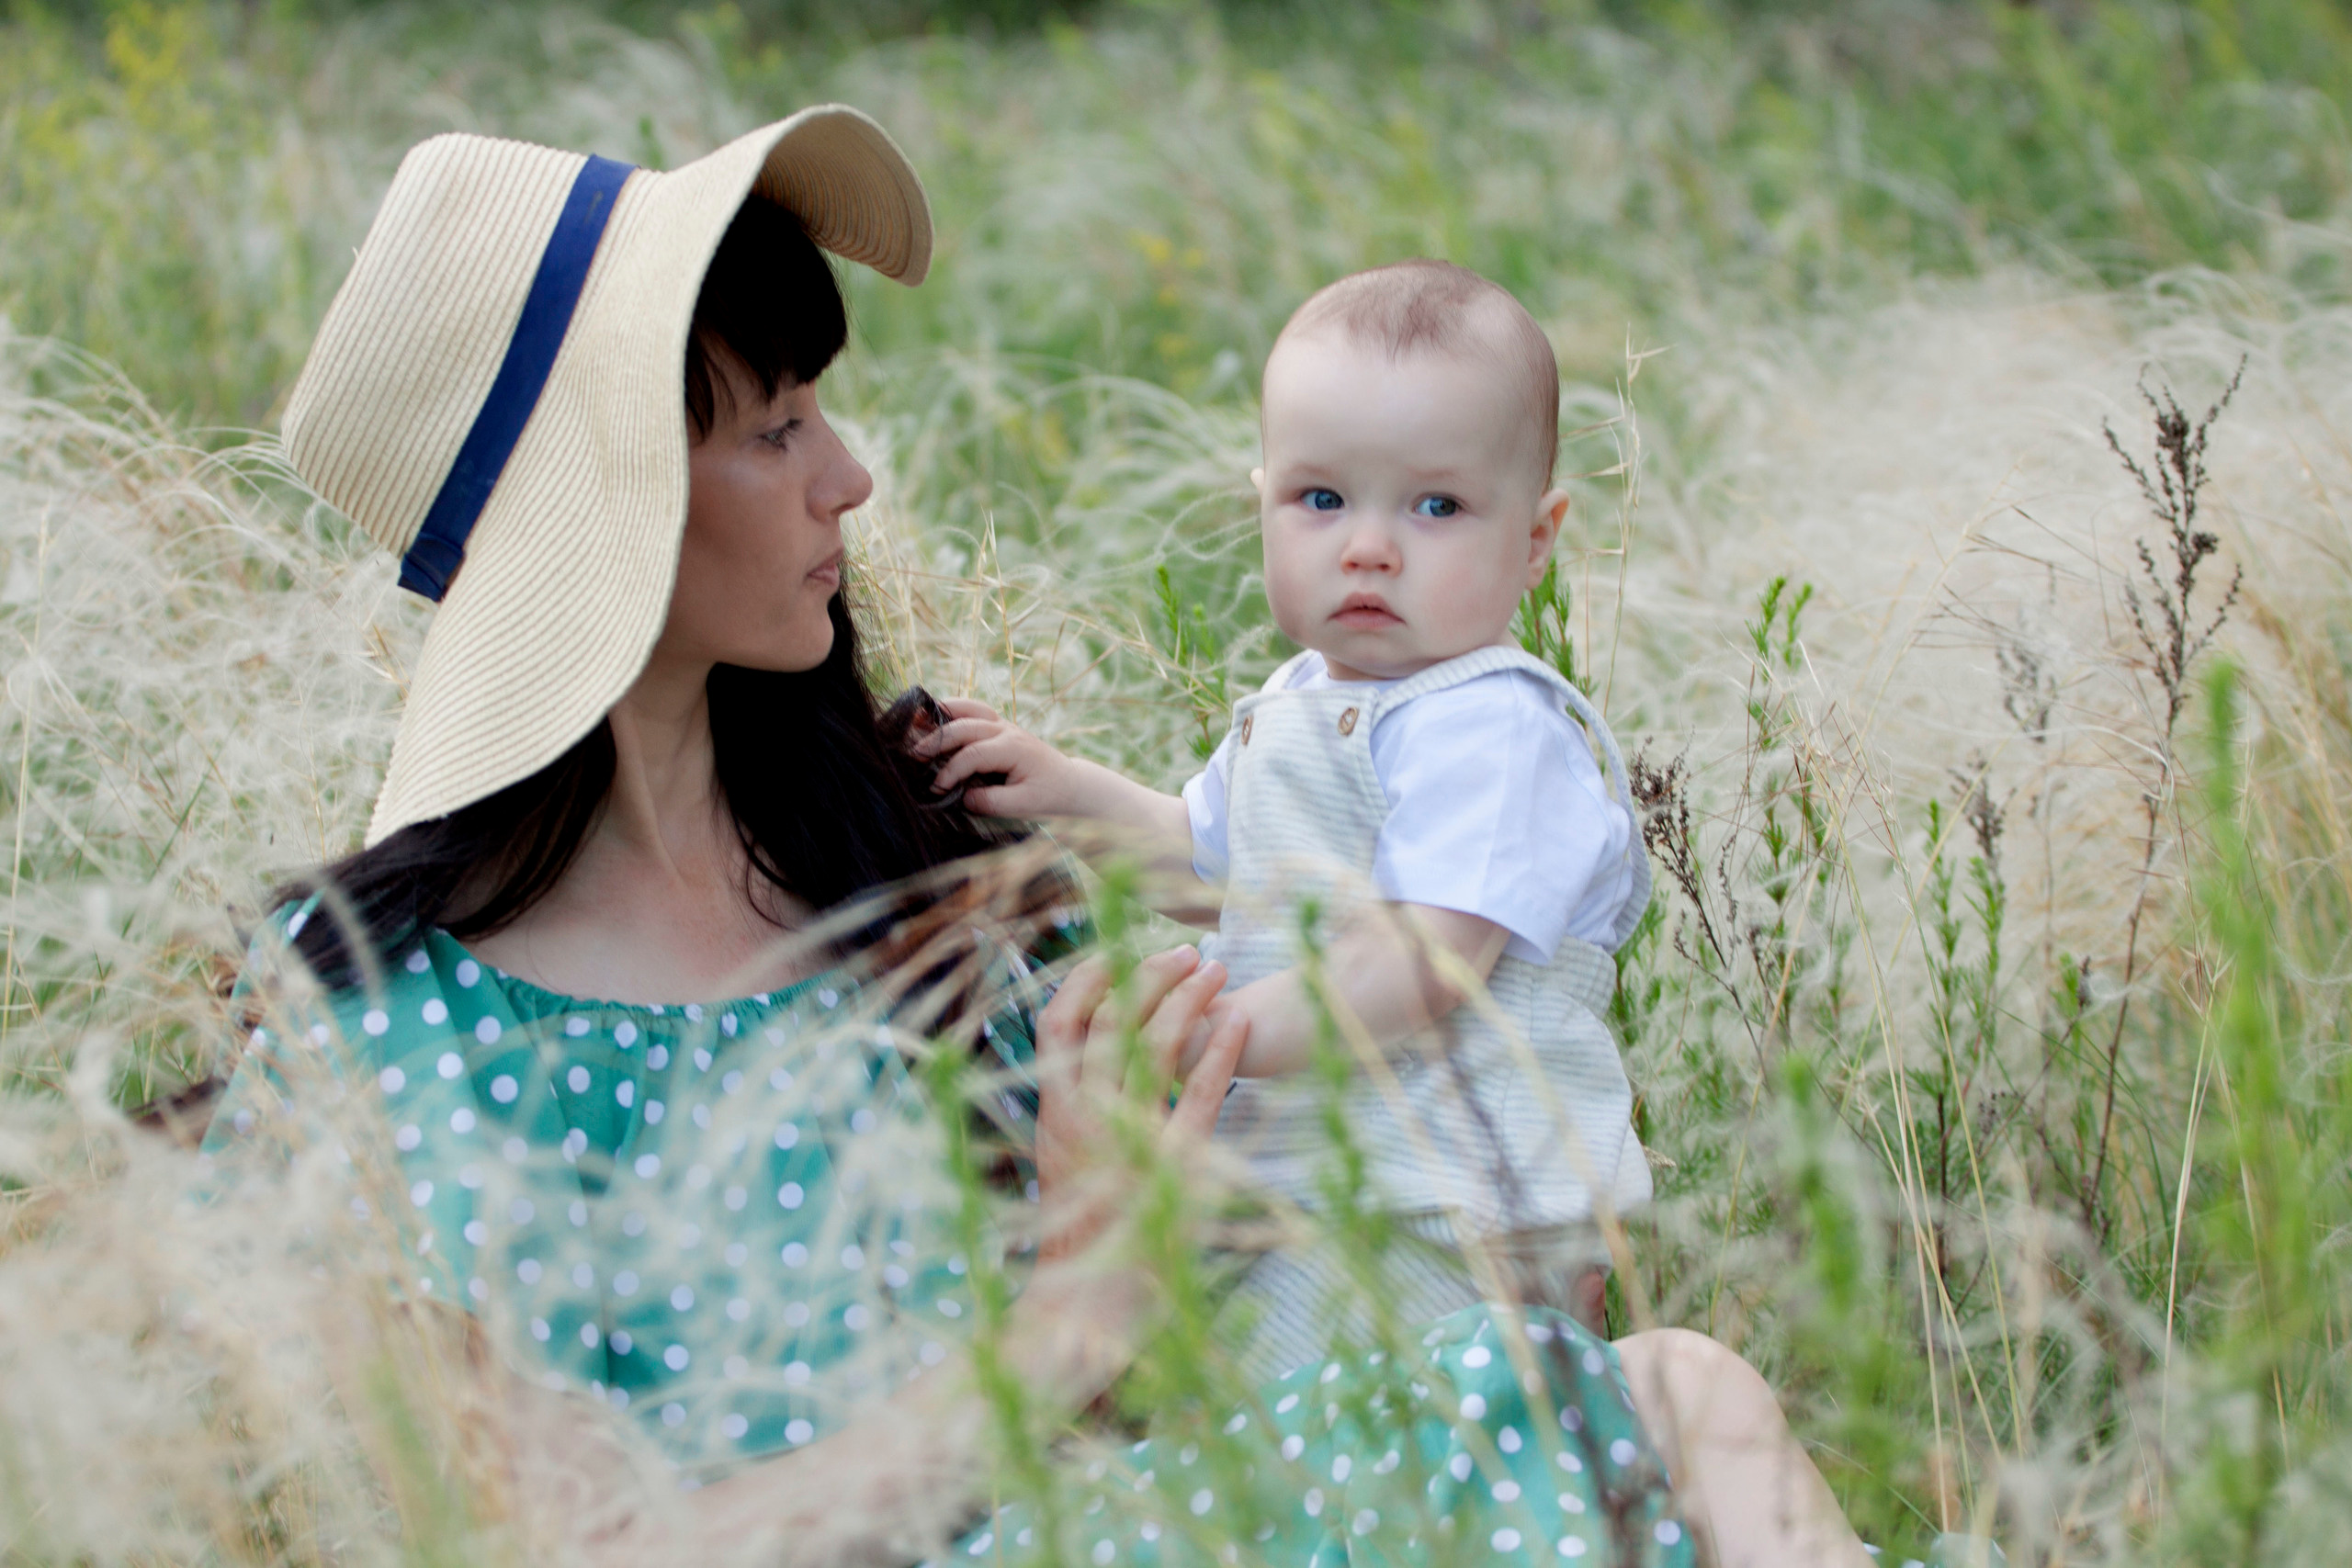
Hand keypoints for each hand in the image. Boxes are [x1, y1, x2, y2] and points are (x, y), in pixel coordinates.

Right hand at [920, 697, 1094, 818]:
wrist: (1070, 784)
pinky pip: (973, 711)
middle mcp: (1007, 731)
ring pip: (970, 708)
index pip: (974, 754)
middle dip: (938, 739)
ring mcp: (1003, 725)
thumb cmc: (1048, 795)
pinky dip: (952, 710)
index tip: (937, 789)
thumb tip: (962, 797)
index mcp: (1013, 748)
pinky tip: (933, 716)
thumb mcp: (1023, 805)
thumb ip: (992, 801)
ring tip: (917, 720)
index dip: (952, 771)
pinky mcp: (999, 728)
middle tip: (915, 755)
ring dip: (943, 712)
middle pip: (966, 726)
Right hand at [1031, 945, 1247, 1261]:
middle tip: (1186, 953)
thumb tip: (1094, 1070)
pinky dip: (1220, 1051)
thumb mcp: (1062, 1168)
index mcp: (1052, 1115)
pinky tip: (1239, 1024)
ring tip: (1217, 971)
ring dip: (1187, 999)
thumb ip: (1077, 1117)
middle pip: (1111, 1020)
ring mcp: (1126, 1140)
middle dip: (1148, 975)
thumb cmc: (1082, 1242)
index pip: (1058, 1023)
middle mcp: (1082, 1118)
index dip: (1086, 979)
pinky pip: (1199, 1093)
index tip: (1116, 952)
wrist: (1085, 1313)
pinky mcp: (1172, 1166)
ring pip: (1153, 1044)